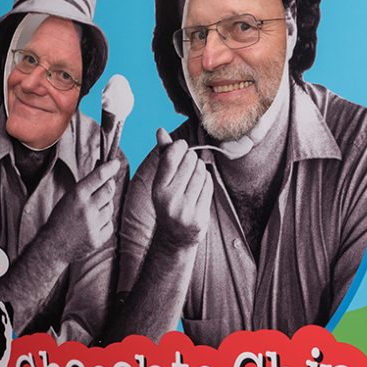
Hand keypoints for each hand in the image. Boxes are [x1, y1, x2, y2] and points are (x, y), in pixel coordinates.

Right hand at [46, 159, 121, 260]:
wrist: (52, 246)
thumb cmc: (60, 219)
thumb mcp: (69, 198)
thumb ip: (86, 187)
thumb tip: (104, 173)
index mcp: (77, 195)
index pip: (99, 177)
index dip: (110, 168)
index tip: (116, 163)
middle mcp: (87, 209)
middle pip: (109, 190)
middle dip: (110, 185)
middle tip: (108, 184)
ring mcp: (93, 225)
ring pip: (110, 208)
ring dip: (106, 206)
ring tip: (93, 211)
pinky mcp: (98, 239)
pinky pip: (110, 224)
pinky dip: (104, 222)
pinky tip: (93, 224)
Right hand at [151, 128, 212, 246]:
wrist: (175, 237)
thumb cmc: (169, 201)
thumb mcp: (162, 181)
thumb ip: (163, 155)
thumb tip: (160, 130)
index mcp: (157, 188)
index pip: (171, 156)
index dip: (180, 146)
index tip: (181, 148)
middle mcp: (169, 199)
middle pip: (190, 161)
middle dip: (192, 159)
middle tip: (189, 167)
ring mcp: (185, 209)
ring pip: (202, 172)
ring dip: (201, 170)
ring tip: (194, 177)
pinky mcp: (199, 216)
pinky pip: (209, 185)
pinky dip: (207, 181)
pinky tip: (201, 186)